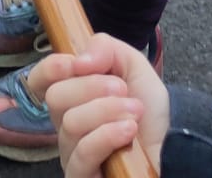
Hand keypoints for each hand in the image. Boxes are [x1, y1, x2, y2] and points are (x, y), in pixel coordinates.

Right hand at [29, 36, 170, 177]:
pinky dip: (108, 135)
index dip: (49, 69)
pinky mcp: (81, 175)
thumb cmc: (148, 109)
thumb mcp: (132, 66)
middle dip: (92, 86)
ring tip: (134, 113)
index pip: (39, 81)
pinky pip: (83, 152)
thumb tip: (79, 60)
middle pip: (55, 97)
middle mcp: (66, 124)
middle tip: (122, 89)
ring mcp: (71, 153)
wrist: (172, 146)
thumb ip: (105, 48)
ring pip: (71, 122)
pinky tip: (128, 130)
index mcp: (72, 95)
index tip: (73, 64)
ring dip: (108, 111)